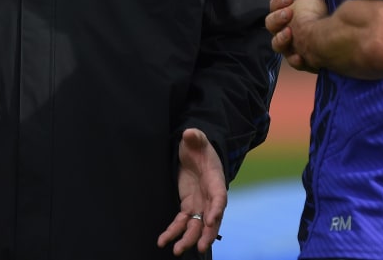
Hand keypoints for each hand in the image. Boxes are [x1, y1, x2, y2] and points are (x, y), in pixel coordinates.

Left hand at [157, 128, 226, 255]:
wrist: (194, 152)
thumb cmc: (197, 145)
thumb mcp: (196, 139)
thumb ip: (195, 137)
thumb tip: (190, 134)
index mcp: (215, 179)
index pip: (219, 196)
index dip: (216, 209)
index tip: (211, 220)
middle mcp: (210, 195)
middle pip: (211, 218)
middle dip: (206, 234)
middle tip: (199, 247)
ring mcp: (200, 203)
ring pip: (197, 226)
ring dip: (188, 239)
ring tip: (177, 251)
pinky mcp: (188, 206)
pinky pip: (182, 223)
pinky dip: (174, 232)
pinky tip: (163, 241)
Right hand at [270, 0, 326, 71]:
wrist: (333, 36)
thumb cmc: (319, 15)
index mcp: (286, 16)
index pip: (273, 7)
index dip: (278, 2)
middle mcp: (286, 32)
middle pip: (270, 25)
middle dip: (277, 18)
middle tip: (289, 14)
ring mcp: (292, 48)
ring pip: (277, 45)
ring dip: (281, 39)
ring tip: (289, 33)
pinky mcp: (302, 62)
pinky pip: (294, 63)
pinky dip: (296, 59)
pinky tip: (301, 55)